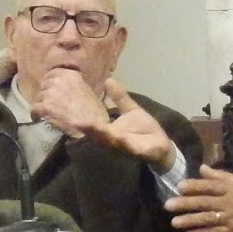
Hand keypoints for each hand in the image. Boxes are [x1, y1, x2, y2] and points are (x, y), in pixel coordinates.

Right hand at [32, 75, 175, 170]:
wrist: (162, 145)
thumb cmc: (145, 129)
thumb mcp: (131, 110)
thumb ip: (119, 97)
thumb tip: (108, 80)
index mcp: (111, 130)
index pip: (94, 125)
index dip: (83, 120)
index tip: (70, 112)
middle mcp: (113, 140)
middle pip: (97, 134)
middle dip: (86, 127)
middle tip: (72, 119)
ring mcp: (124, 146)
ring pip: (109, 140)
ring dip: (99, 134)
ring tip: (86, 125)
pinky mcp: (136, 150)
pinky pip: (127, 145)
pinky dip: (121, 140)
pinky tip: (116, 136)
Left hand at [166, 165, 232, 231]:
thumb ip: (219, 175)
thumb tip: (202, 168)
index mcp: (229, 188)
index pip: (209, 186)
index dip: (194, 186)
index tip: (179, 186)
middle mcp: (228, 203)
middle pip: (204, 202)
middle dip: (185, 203)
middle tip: (168, 205)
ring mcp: (229, 218)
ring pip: (207, 219)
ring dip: (190, 221)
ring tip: (174, 222)